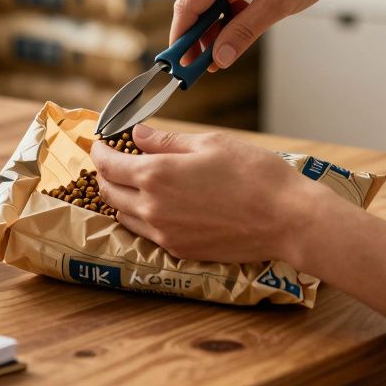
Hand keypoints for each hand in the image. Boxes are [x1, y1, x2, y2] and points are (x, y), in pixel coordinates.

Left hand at [91, 123, 331, 264]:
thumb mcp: (209, 143)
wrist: (286, 219)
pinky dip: (142, 217)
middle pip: (109, 192)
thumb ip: (165, 141)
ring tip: (135, 182)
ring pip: (124, 216)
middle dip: (106, 174)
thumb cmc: (253, 173)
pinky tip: (157, 205)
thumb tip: (137, 134)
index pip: (108, 164)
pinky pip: (146, 233)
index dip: (100, 150)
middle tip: (114, 160)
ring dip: (121, 198)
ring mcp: (164, 234)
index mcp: (156, 174)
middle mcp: (152, 207)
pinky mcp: (180, 251)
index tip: (100, 141)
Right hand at [171, 0, 371, 69]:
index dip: (182, 37)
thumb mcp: (276, 6)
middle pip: (193, 2)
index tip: (180, 64)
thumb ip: (243, 33)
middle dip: (198, 35)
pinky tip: (237, 27)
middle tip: (202, 66)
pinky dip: (224, 13)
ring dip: (213, 26)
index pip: (189, 4)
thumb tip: (219, 58)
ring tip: (223, 52)